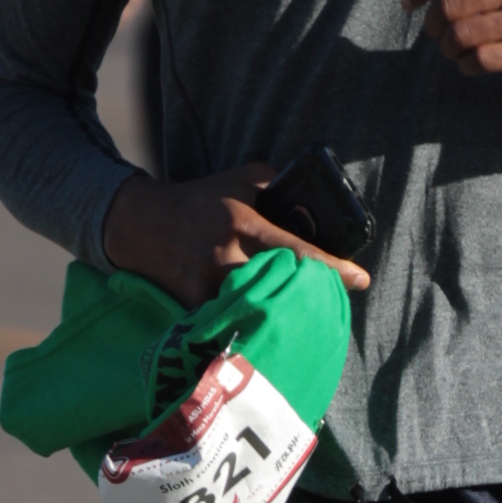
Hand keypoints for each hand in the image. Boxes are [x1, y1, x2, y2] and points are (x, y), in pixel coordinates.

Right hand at [101, 164, 370, 309]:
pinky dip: (252, 320)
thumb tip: (312, 204)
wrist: (141, 224)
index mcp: (242, 223)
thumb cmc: (200, 200)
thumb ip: (274, 185)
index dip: (330, 267)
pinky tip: (267, 323)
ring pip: (257, 307)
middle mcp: (226, 256)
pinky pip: (232, 318)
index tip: (360, 279)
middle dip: (307, 295)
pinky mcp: (193, 306)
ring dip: (282, 311)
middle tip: (330, 301)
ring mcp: (208, 285)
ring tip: (302, 314)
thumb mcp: (239, 179)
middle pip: (280, 286)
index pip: (295, 249)